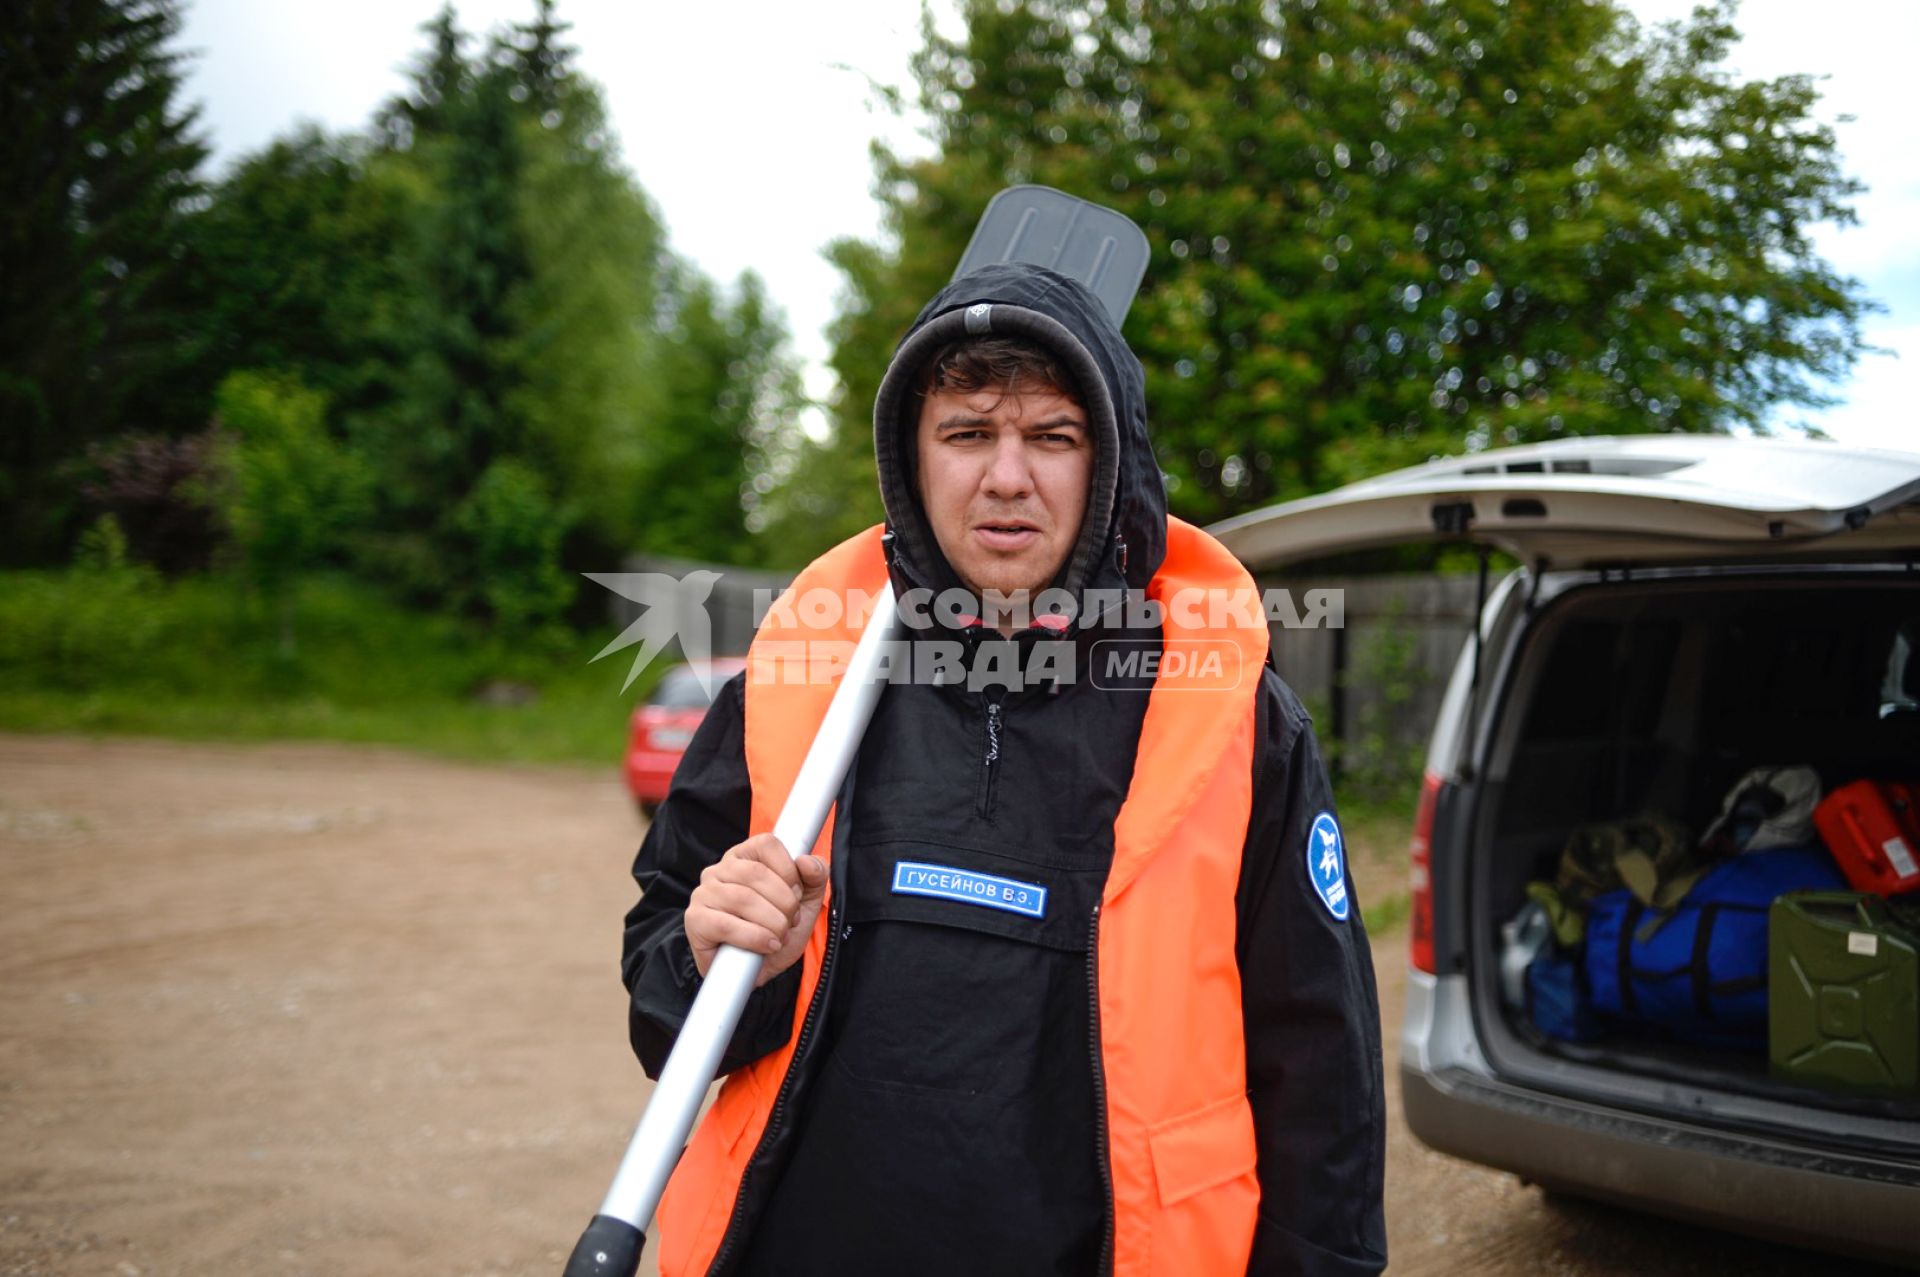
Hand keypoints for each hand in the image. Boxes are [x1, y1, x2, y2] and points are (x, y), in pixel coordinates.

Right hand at [685, 833, 827, 985]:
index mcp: (744, 856)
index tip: (796, 894)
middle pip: (756, 873)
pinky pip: (725, 924)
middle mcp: (719, 870)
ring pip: (743, 898)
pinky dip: (754, 937)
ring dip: (772, 923)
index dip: (789, 871)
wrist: (761, 970)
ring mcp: (703, 894)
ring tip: (779, 936)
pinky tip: (767, 946)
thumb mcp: (805, 901)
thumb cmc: (777, 929)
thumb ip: (815, 876)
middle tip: (790, 922)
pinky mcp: (695, 920)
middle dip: (784, 903)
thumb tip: (806, 861)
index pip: (766, 844)